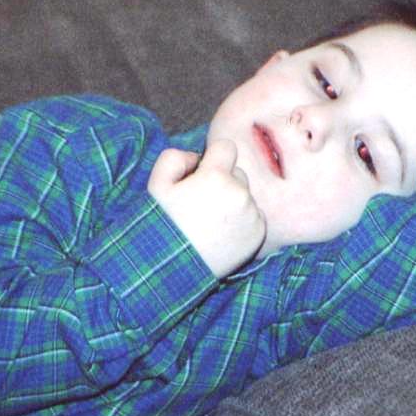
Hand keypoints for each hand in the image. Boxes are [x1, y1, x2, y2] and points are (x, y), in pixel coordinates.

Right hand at [147, 139, 266, 278]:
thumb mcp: (156, 184)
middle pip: (238, 173)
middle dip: (222, 182)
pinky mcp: (259, 234)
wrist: (173, 268)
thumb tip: (198, 157)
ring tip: (210, 222)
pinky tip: (222, 234)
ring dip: (232, 202)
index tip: (202, 173)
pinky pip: (255, 215)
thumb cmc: (163, 223)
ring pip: (246, 195)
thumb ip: (176, 157)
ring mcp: (252, 215)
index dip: (213, 158)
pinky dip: (242, 221)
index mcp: (216, 176)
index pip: (227, 147)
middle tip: (201, 204)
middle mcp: (240, 193)